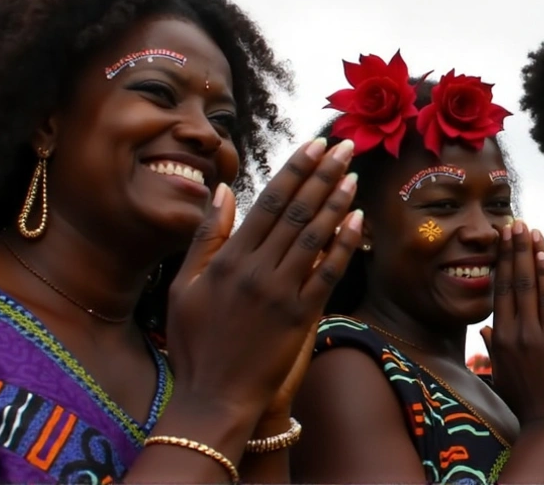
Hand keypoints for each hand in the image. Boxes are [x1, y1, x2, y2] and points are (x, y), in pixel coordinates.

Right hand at [163, 138, 362, 422]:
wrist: (213, 399)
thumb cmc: (194, 344)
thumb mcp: (184, 287)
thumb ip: (206, 237)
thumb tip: (220, 190)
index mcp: (228, 260)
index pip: (268, 202)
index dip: (294, 170)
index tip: (314, 145)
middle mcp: (257, 271)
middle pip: (296, 212)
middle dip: (323, 174)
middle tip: (344, 145)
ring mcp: (281, 294)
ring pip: (316, 237)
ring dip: (337, 202)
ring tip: (353, 174)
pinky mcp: (302, 317)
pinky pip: (329, 274)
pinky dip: (344, 245)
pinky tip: (359, 221)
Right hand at [481, 220, 543, 436]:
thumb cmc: (524, 398)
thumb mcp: (500, 371)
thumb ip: (493, 345)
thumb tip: (484, 326)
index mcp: (503, 337)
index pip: (502, 289)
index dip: (503, 259)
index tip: (504, 236)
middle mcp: (521, 334)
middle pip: (519, 283)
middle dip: (519, 250)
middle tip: (519, 224)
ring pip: (542, 292)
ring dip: (539, 261)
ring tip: (537, 236)